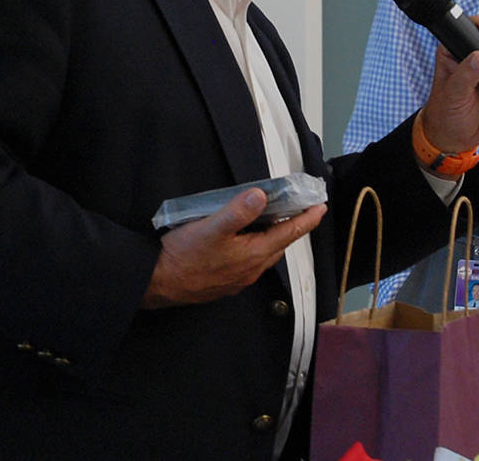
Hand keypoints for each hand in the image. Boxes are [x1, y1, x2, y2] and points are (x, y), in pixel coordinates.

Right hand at [141, 188, 326, 308]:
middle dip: (293, 227)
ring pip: (265, 254)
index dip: (306, 220)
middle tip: (302, 211)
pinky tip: (247, 239)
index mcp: (253, 254)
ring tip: (277, 220)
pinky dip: (258, 247)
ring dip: (275, 238)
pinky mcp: (226, 282)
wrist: (158, 283)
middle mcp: (251, 270)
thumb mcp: (211, 227)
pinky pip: (251, 262)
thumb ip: (237, 212)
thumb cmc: (184, 255)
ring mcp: (239, 279)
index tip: (320, 208)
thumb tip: (261, 195)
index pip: (288, 233)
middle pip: (280, 245)